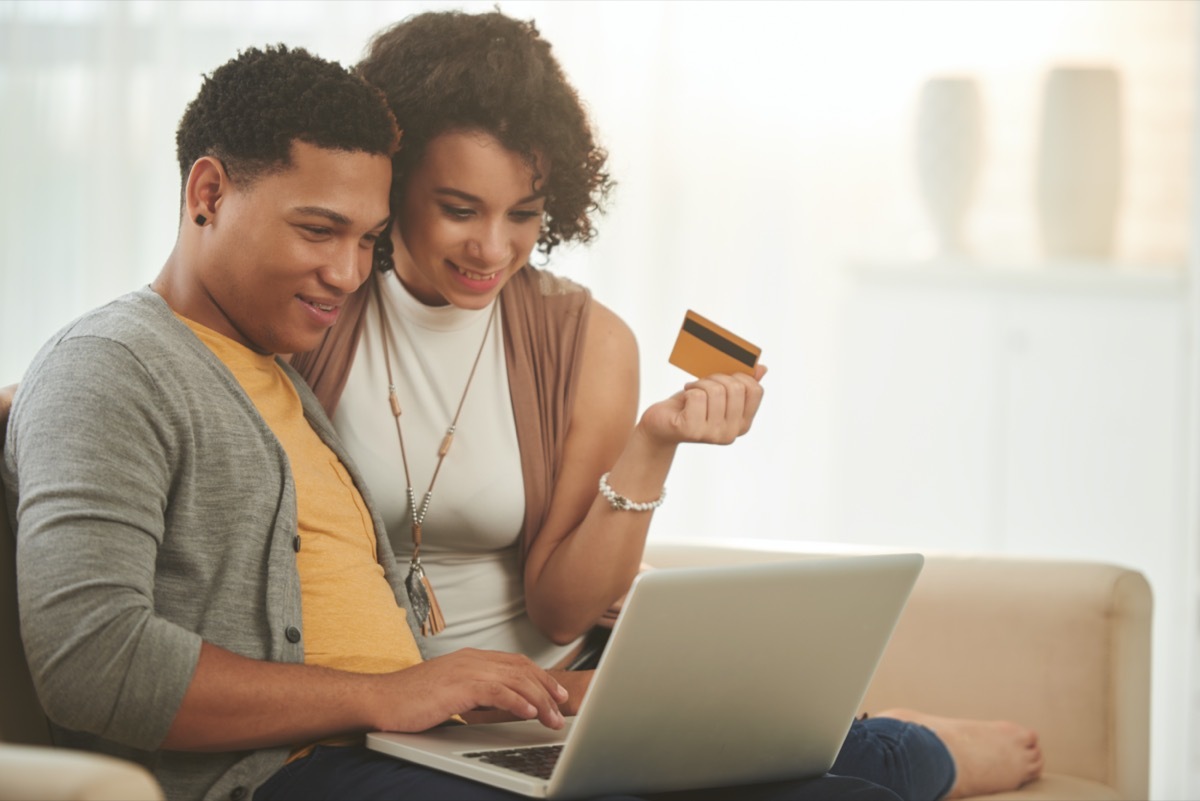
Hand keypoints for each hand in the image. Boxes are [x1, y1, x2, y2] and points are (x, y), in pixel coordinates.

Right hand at [371, 648, 568, 732]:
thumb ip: (472, 692)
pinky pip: (497, 692)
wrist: (380, 699)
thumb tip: (494, 705)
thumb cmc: (409, 700)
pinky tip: (530, 713)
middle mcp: (472, 659)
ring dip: (539, 700)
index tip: (555, 692)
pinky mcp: (459, 686)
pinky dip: (517, 701)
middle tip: (563, 706)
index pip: (515, 663)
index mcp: (470, 659)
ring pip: (515, 680)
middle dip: (547, 687)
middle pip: (521, 669)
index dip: (539, 676)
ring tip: (553, 717)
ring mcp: (466, 670)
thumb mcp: (448, 692)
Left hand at [638, 364, 765, 446]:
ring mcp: (712, 434)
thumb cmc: (691, 406)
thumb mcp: (718, 393)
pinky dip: (689, 391)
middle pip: (735, 388)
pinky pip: (697, 396)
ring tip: (691, 391)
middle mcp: (731, 433)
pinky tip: (684, 399)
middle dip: (716, 378)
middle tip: (702, 384)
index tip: (723, 378)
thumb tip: (762, 369)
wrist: (661, 424)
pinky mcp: (692, 430)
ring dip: (700, 384)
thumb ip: (740, 384)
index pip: (755, 391)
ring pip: (716, 390)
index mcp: (743, 424)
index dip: (739, 376)